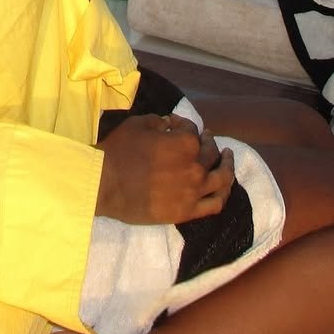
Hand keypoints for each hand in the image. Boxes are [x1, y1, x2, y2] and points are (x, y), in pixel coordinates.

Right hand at [95, 114, 235, 224]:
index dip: (184, 124)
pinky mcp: (187, 211)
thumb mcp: (137, 124)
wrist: (106, 184)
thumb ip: (158, 121)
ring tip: (227, 159)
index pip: (192, 130)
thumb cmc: (119, 151)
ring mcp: (194, 191)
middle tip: (207, 138)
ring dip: (228, 166)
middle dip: (209, 142)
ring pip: (222, 179)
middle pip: (211, 153)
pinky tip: (223, 188)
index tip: (175, 123)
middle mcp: (196, 167)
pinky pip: (214, 204)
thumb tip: (170, 124)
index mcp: (186, 143)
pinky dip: (222, 195)